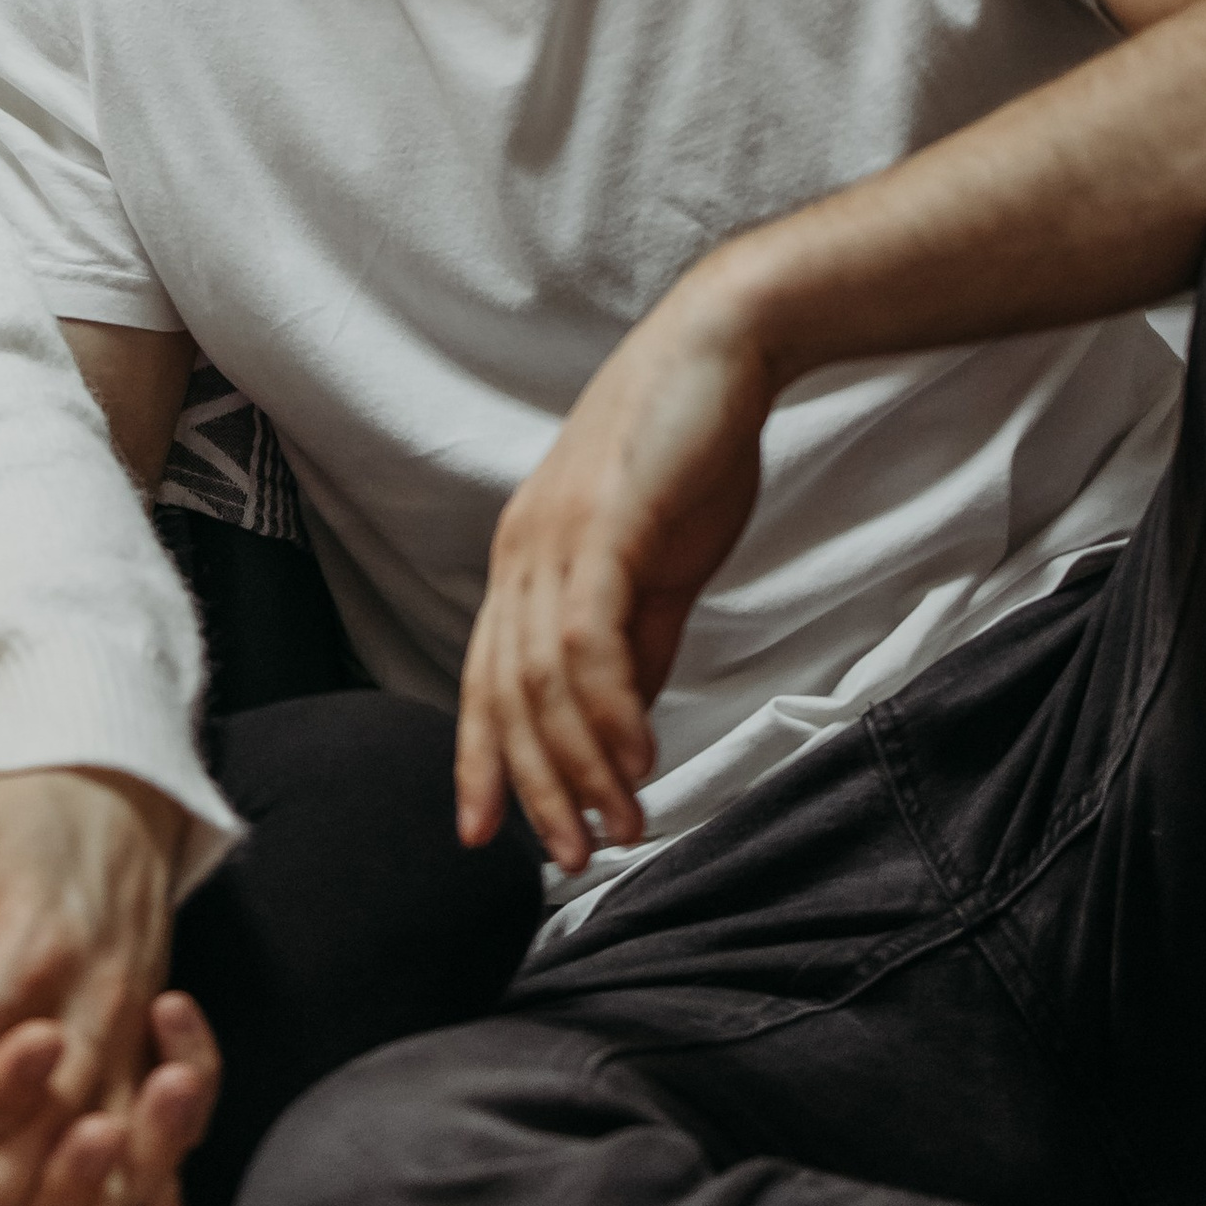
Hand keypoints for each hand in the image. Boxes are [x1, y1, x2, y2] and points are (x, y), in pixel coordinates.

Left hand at [457, 265, 776, 872]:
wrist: (724, 348)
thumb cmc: (690, 449)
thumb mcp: (658, 565)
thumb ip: (639, 642)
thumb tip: (625, 724)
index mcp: (525, 560)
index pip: (484, 679)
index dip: (481, 760)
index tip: (487, 834)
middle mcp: (523, 552)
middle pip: (504, 695)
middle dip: (535, 786)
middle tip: (572, 857)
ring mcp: (557, 537)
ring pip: (543, 680)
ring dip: (583, 766)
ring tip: (621, 827)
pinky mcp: (605, 526)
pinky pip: (590, 639)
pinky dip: (610, 710)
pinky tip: (638, 760)